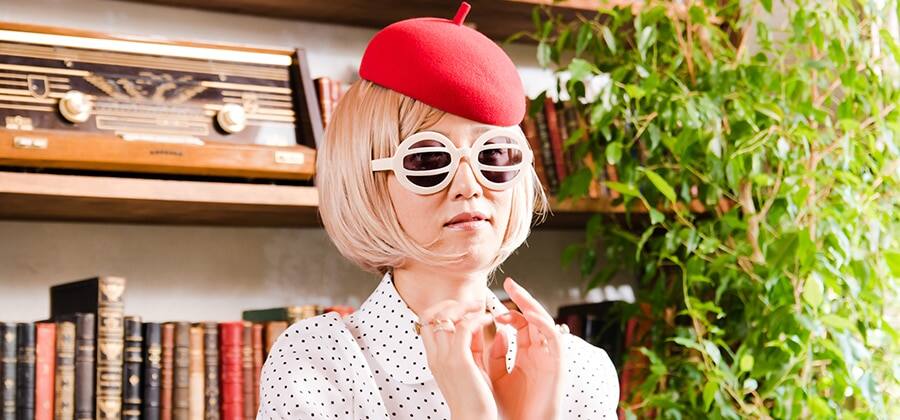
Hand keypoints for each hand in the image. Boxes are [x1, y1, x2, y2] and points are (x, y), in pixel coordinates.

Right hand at [419, 299, 497, 419]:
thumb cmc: (476, 400)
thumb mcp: (470, 368)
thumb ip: (470, 347)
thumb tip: (475, 326)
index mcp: (435, 358)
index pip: (426, 322)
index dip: (442, 310)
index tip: (462, 309)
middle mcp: (435, 356)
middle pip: (429, 314)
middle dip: (451, 304)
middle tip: (471, 304)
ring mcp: (444, 357)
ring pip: (445, 316)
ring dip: (465, 307)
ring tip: (480, 308)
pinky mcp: (458, 360)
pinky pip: (464, 327)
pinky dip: (477, 318)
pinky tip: (488, 319)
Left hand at [487, 278, 564, 419]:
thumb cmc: (510, 408)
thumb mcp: (494, 375)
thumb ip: (493, 354)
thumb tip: (497, 331)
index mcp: (527, 354)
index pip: (520, 324)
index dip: (508, 312)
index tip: (492, 307)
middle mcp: (540, 352)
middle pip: (534, 318)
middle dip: (523, 299)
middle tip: (510, 282)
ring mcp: (550, 357)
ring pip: (546, 323)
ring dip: (532, 306)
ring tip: (517, 293)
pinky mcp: (558, 365)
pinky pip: (555, 339)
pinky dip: (543, 325)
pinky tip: (528, 315)